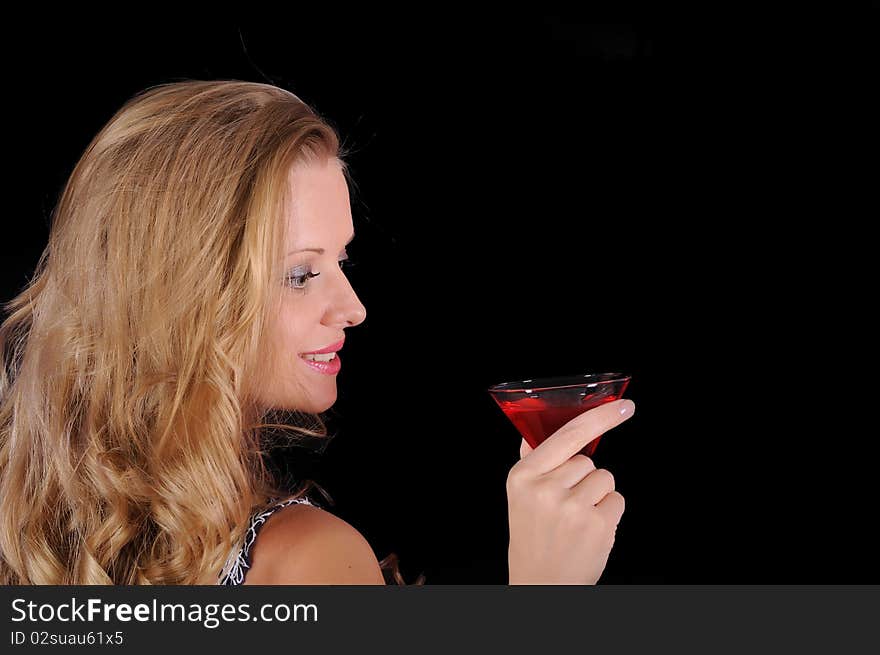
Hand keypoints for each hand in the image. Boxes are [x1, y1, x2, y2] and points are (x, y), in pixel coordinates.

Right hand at [506, 398, 633, 584]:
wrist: (541, 583)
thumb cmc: (533, 537)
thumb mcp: (520, 496)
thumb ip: (532, 461)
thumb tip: (532, 428)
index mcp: (523, 476)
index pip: (567, 435)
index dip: (598, 417)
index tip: (623, 406)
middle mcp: (545, 489)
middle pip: (588, 460)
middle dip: (584, 478)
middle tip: (566, 504)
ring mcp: (572, 508)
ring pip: (605, 479)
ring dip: (598, 495)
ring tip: (577, 517)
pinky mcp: (596, 525)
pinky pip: (617, 500)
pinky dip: (609, 513)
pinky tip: (589, 529)